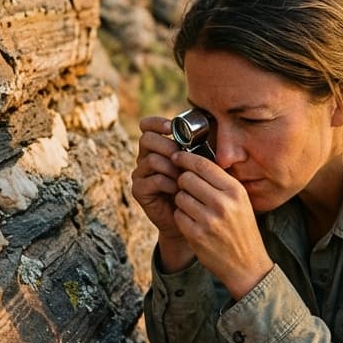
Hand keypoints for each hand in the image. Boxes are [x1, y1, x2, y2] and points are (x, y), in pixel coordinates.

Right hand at [131, 116, 194, 269]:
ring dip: (171, 167)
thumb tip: (202, 135)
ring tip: (183, 178)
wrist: (189, 218)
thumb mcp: (197, 167)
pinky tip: (178, 190)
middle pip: (147, 139)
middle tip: (181, 157)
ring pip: (152, 159)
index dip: (156, 123)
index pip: (147, 126)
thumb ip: (195, 151)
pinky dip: (168, 183)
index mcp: (157, 147)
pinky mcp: (139, 190)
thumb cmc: (196, 189)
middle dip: (167, 146)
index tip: (171, 128)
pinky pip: (153, 180)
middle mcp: (145, 158)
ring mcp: (140, 174)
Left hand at [170, 150, 272, 299]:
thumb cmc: (241, 229)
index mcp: (235, 191)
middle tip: (186, 188)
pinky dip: (181, 217)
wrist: (247, 265)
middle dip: (182, 181)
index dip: (185, 158)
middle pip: (186, 178)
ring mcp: (209, 220)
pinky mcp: (196, 235)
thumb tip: (193, 161)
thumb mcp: (240, 202)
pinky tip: (192, 222)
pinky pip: (178, 215)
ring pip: (180, 196)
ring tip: (193, 208)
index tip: (177, 156)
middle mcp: (223, 203)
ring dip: (182, 200)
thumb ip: (220, 182)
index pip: (203, 165)